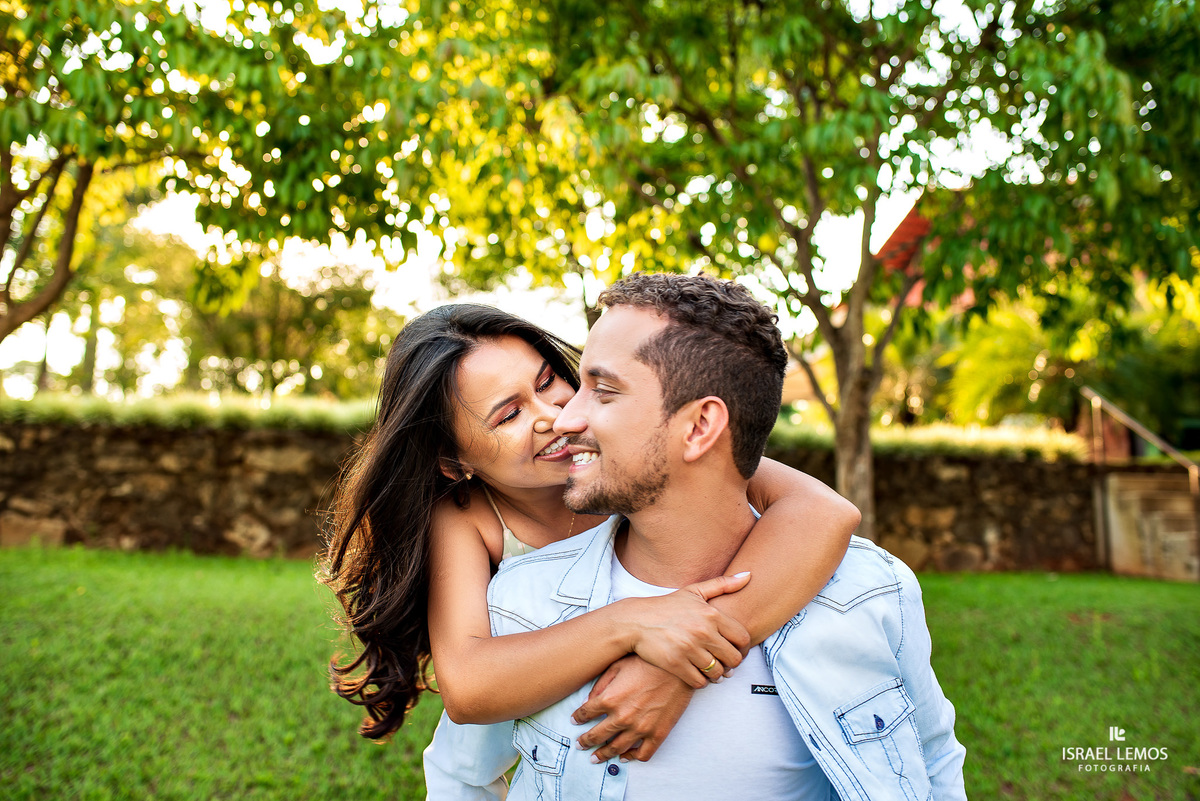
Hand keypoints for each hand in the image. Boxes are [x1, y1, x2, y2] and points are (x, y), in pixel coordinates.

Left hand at [572, 656, 693, 762]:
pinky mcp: (658, 734)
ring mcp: (640, 728)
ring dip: (603, 755)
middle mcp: (622, 717)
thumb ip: (600, 685)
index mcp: (609, 698)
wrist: (677, 666)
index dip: (578, 718)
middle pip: (597, 736)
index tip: (575, 721)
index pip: (586, 714)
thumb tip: (587, 702)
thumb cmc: (647, 661)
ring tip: (596, 757)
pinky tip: (625, 757)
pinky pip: (642, 754)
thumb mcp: (617, 666)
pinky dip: (631, 758)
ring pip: (616, 749)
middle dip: (585, 742)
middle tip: (580, 745)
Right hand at [622, 572, 751, 686]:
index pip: (743, 639)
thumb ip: (723, 584)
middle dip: (731, 664)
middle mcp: (703, 631)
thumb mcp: (694, 591)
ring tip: (712, 670)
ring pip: (717, 672)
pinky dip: (702, 681)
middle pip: (733, 659)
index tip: (737, 650)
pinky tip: (698, 674)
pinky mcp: (676, 664)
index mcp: (712, 614)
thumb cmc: (667, 607)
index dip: (743, 648)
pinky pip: (700, 681)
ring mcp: (689, 649)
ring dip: (717, 674)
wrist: (636, 621)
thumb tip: (749, 575)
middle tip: (725, 663)